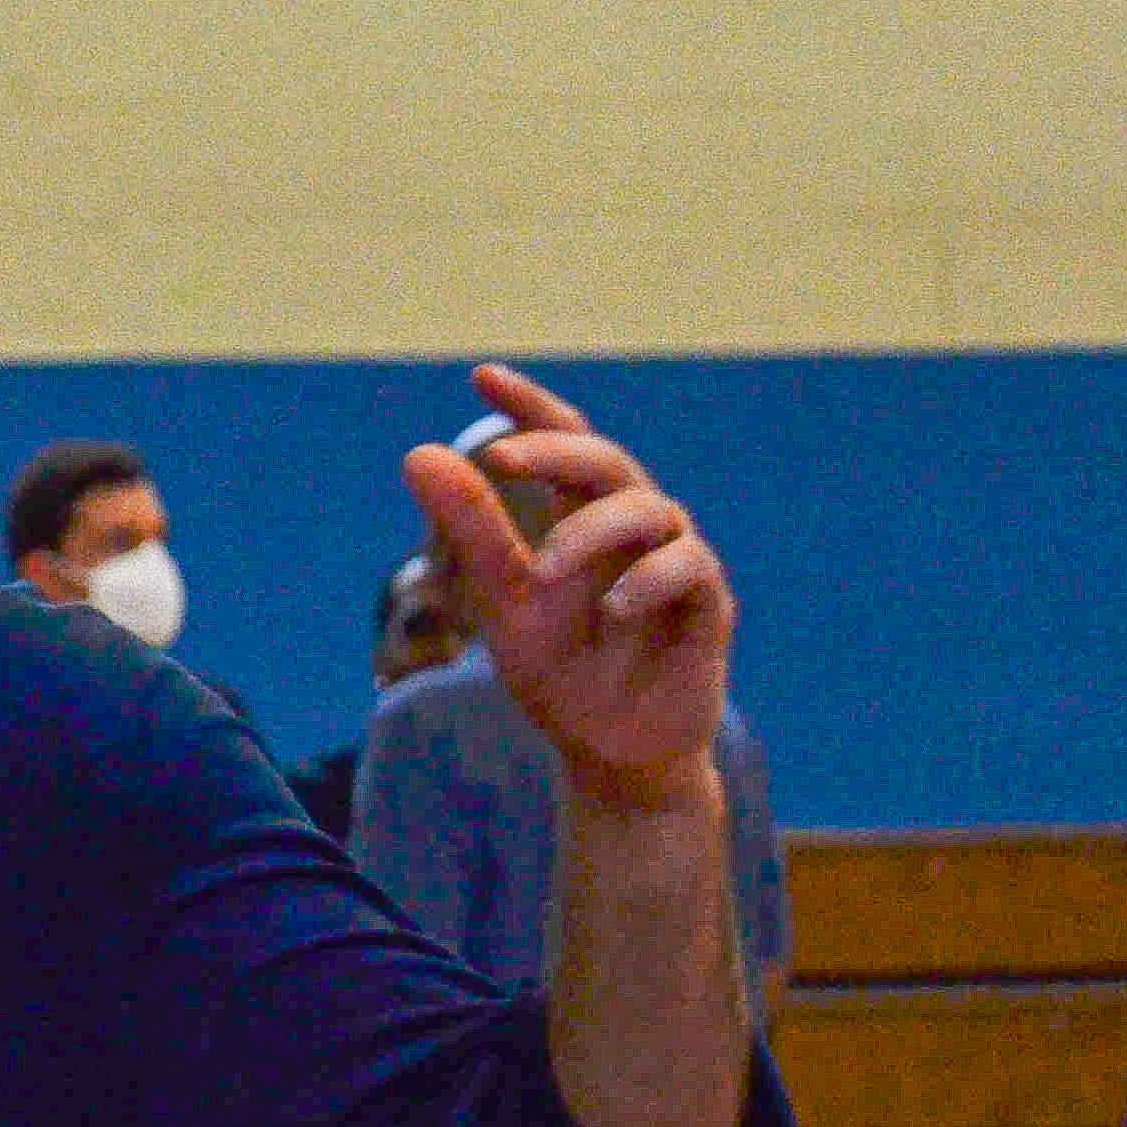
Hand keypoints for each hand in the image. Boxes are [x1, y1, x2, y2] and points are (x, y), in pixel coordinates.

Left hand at [402, 366, 733, 801]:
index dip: (531, 406)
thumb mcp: (507, 600)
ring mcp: (677, 562)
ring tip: (545, 572)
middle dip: (555, 450)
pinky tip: (611, 610)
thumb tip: (418, 453)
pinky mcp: (709, 607)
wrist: (609, 751)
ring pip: (648, 509)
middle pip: (606, 460)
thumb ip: (474, 530)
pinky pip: (688, 568)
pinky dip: (647, 581)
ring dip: (590, 533)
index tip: (482, 375)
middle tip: (501, 458)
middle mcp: (636, 527)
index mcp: (585, 516)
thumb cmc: (562, 669)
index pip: (565, 442)